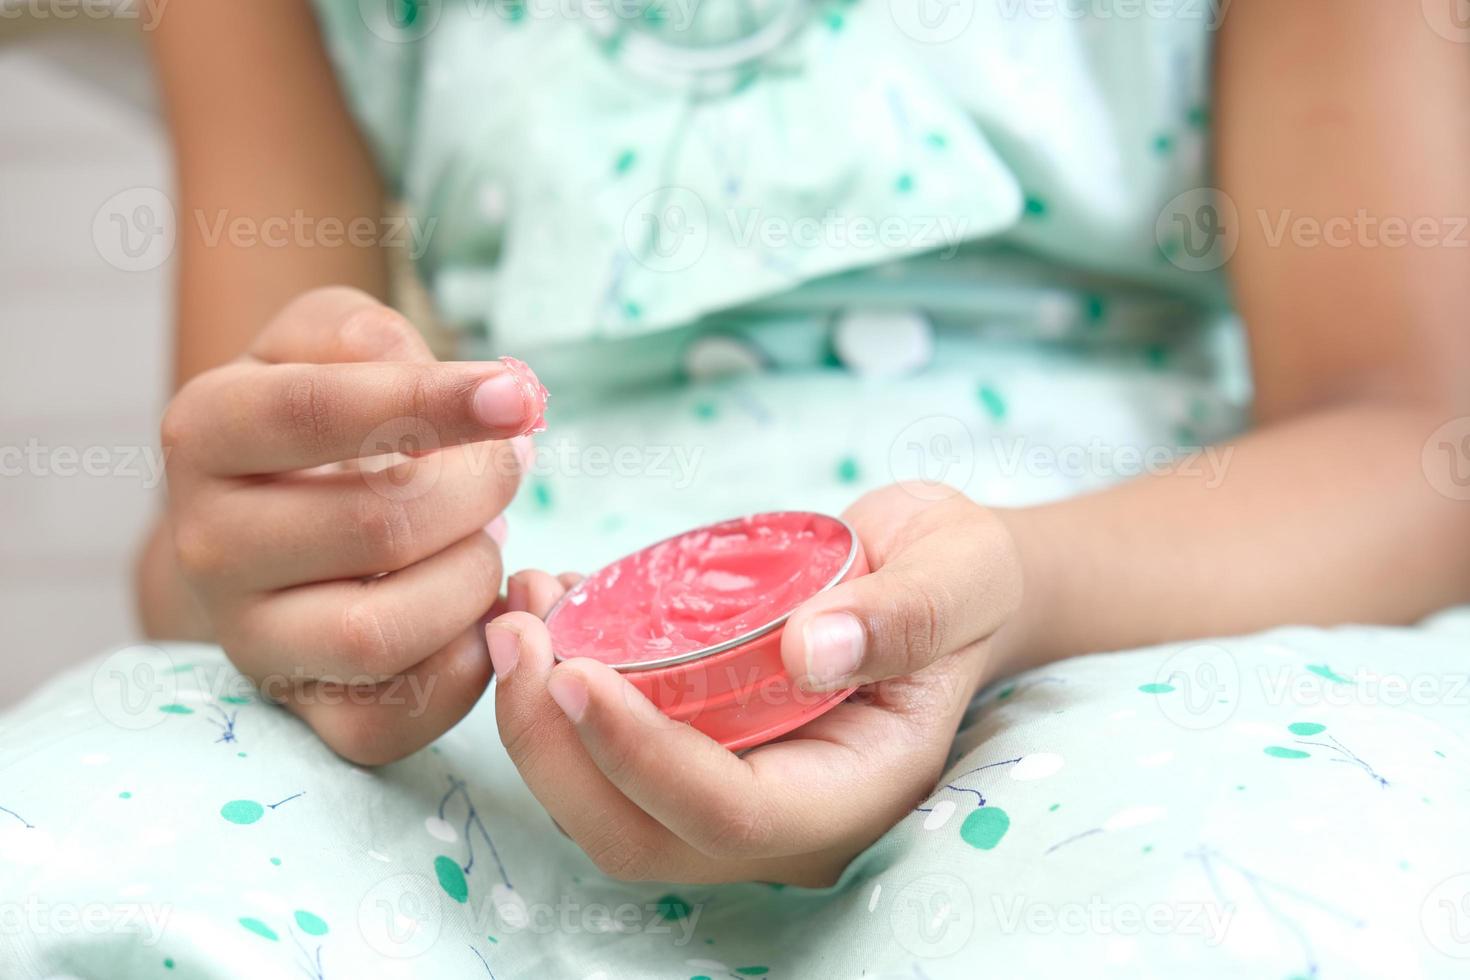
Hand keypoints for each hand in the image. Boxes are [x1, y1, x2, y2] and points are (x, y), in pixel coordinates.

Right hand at [158, 287, 543, 764]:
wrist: (263, 519)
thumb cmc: (312, 420)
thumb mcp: (323, 341)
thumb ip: (374, 336)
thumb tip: (480, 387)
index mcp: (206, 432)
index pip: (317, 412)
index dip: (430, 402)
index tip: (519, 398)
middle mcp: (207, 545)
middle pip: (374, 526)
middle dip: (477, 491)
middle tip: (510, 465)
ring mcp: (249, 638)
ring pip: (379, 634)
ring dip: (471, 578)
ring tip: (486, 535)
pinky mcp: (299, 709)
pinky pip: (386, 721)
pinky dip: (463, 668)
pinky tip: (485, 610)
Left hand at [488, 485, 1023, 884]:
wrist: (940, 577)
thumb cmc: (961, 576)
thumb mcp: (960, 572)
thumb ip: (905, 613)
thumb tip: (810, 651)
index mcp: (857, 788)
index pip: (731, 813)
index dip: (643, 758)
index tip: (574, 674)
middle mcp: (784, 814)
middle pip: (638, 832)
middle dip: (555, 748)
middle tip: (514, 631)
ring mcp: (731, 787)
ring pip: (602, 802)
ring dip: (536, 719)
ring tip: (520, 606)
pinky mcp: (693, 748)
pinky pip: (603, 749)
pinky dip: (552, 692)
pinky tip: (547, 604)